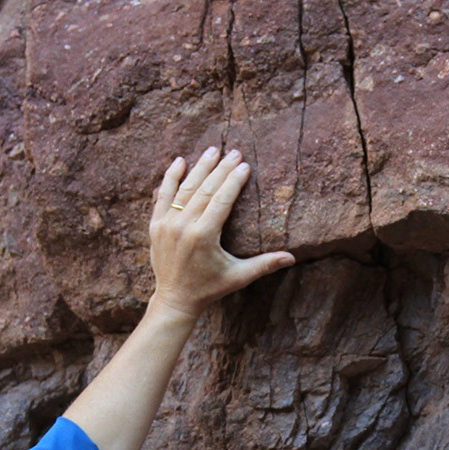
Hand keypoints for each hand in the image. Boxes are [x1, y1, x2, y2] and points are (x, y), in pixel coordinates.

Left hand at [148, 148, 295, 318]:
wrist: (175, 299)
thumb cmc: (210, 288)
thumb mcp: (239, 276)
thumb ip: (265, 264)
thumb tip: (293, 258)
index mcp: (204, 236)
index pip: (221, 200)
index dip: (234, 181)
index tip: (244, 165)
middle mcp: (183, 226)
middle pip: (205, 189)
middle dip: (221, 169)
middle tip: (234, 152)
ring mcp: (167, 224)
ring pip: (185, 188)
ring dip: (200, 167)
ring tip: (213, 150)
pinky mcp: (156, 225)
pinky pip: (163, 195)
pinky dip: (171, 177)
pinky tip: (180, 161)